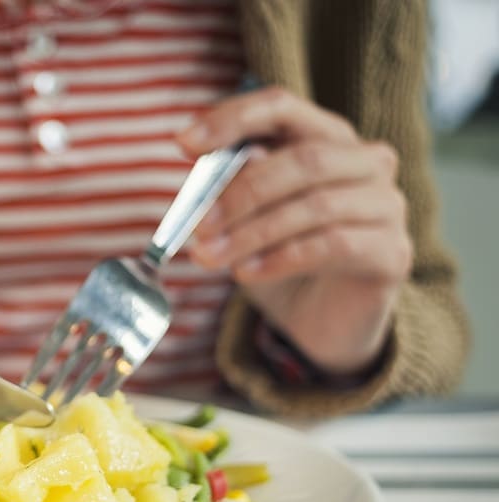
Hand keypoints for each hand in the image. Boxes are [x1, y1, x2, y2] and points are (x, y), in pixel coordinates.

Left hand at [178, 87, 412, 376]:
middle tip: (197, 225)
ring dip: (253, 232)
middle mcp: (365, 160)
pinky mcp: (392, 252)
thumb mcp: (242, 219)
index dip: (232, 119)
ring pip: (317, 205)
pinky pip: (333, 245)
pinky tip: (245, 273)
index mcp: (324, 136)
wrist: (317, 320)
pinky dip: (281, 258)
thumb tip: (212, 164)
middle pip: (303, 159)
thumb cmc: (277, 256)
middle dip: (242, 192)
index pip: (281, 107)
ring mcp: (386, 204)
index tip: (183, 142)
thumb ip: (229, 187)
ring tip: (209, 256)